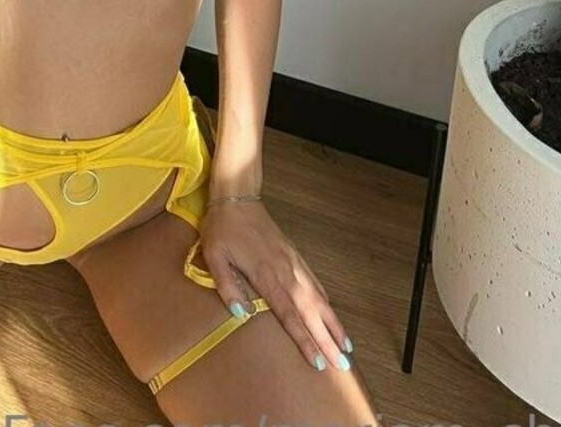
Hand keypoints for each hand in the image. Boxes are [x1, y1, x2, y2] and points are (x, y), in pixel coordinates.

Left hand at [198, 199, 353, 373]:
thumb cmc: (223, 228)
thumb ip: (227, 284)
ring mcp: (293, 263)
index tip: (318, 361)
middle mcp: (285, 272)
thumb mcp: (214, 255)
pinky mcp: (294, 255)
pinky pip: (314, 282)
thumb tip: (240, 313)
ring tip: (346, 345)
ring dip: (332, 322)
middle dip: (327, 339)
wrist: (238, 197)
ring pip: (318, 298)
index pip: (289, 315)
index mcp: (266, 275)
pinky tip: (331, 313)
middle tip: (342, 363)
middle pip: (310, 311)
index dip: (305, 339)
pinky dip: (326, 301)